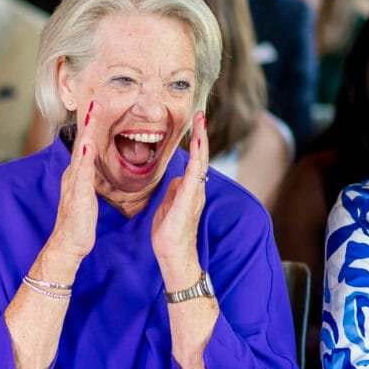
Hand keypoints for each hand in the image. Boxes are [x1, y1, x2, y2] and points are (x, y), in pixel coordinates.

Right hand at [42, 101, 99, 271]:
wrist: (68, 245)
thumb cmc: (78, 223)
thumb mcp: (85, 195)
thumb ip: (87, 179)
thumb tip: (92, 167)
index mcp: (77, 175)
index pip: (85, 146)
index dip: (92, 127)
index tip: (99, 108)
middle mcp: (73, 175)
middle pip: (82, 143)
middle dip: (89, 122)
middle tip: (96, 101)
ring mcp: (74, 184)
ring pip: (81, 154)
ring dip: (87, 134)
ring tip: (92, 115)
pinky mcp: (77, 196)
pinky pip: (82, 175)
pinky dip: (84, 159)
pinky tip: (88, 147)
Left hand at [152, 111, 207, 285]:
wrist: (173, 255)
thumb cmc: (170, 234)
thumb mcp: (168, 206)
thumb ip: (173, 191)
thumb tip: (175, 180)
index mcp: (189, 189)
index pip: (194, 160)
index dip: (195, 141)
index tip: (194, 122)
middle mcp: (196, 188)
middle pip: (201, 155)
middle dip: (201, 133)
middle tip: (200, 112)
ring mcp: (194, 193)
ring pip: (201, 161)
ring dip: (201, 139)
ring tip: (200, 120)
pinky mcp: (189, 199)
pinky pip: (195, 174)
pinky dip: (197, 157)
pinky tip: (198, 144)